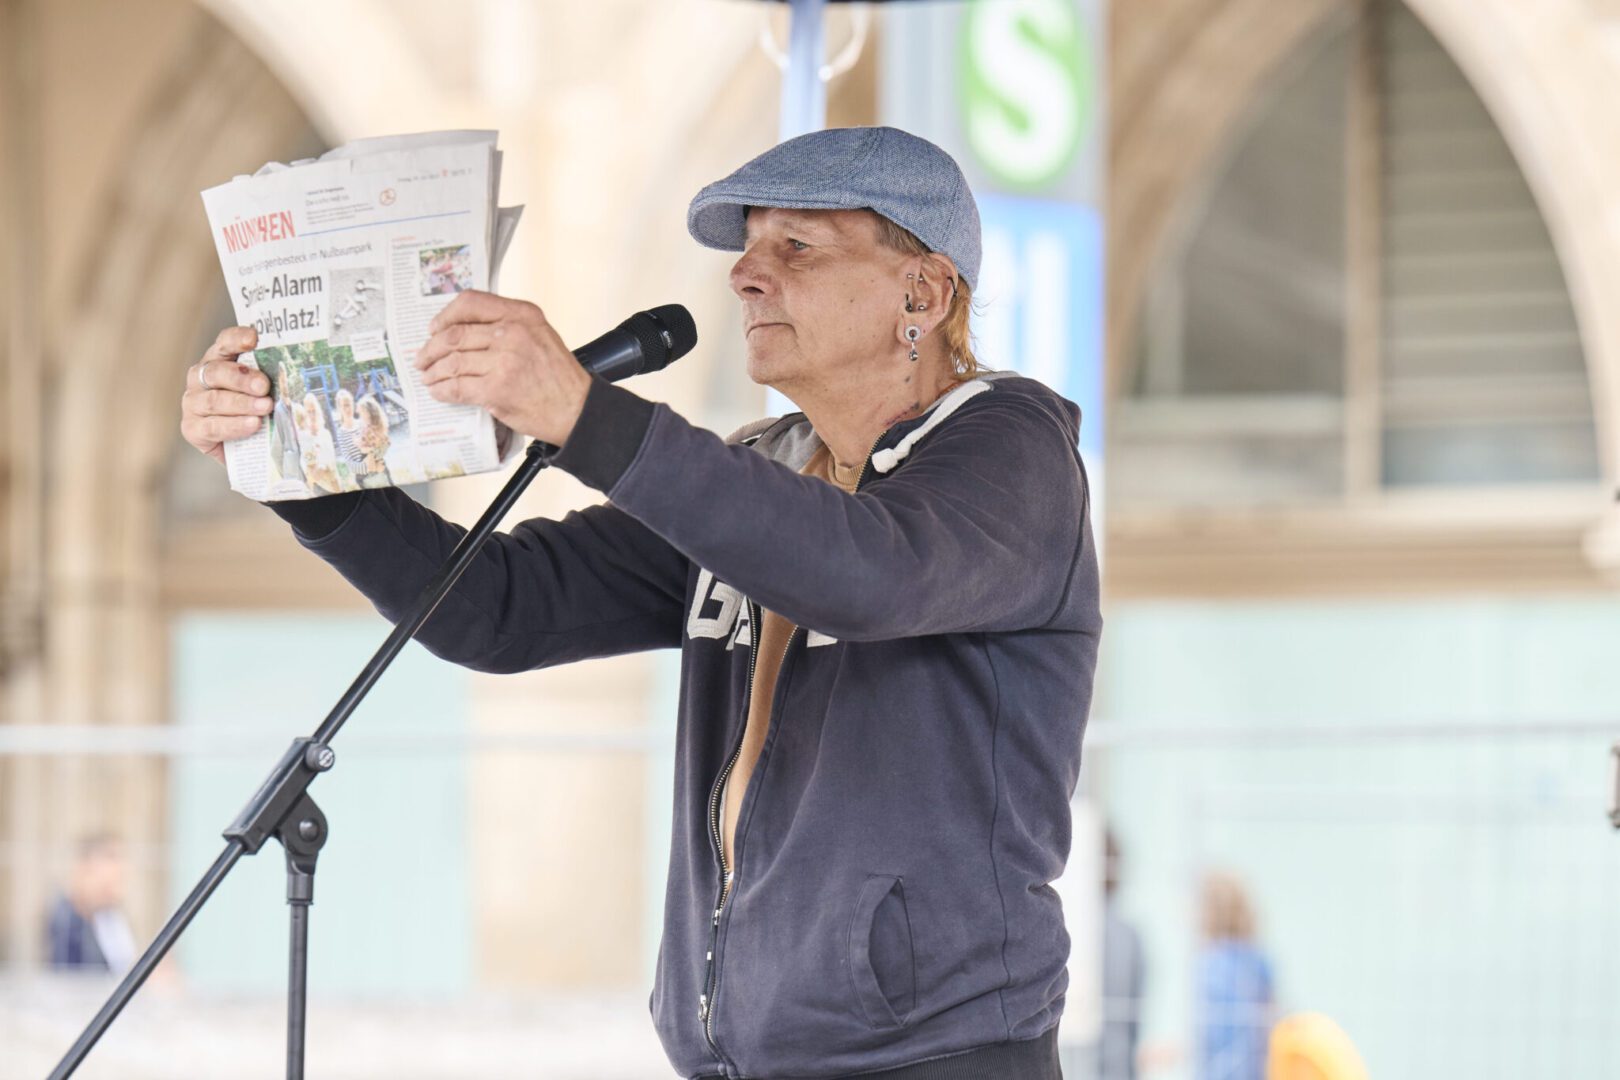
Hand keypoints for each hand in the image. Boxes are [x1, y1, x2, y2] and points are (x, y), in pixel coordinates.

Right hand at [180, 326, 270, 464]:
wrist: (245, 451)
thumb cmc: (258, 413)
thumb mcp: (265, 393)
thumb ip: (273, 380)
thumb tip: (297, 373)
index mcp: (219, 361)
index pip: (224, 343)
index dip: (237, 338)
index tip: (253, 338)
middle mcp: (201, 378)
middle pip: (216, 371)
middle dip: (241, 377)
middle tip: (264, 386)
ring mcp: (193, 403)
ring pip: (214, 400)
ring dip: (241, 404)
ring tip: (265, 407)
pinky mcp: (192, 428)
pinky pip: (212, 426)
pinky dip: (234, 425)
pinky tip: (252, 425)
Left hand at [414, 291, 591, 445]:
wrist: (577, 409)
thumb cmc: (558, 376)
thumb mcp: (540, 335)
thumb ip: (508, 325)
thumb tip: (464, 329)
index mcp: (522, 314)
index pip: (471, 302)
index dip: (445, 315)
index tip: (435, 328)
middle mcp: (513, 333)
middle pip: (454, 334)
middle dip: (431, 348)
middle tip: (422, 358)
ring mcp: (504, 361)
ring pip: (452, 361)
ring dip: (434, 371)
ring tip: (429, 377)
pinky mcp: (497, 390)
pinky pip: (457, 387)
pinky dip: (442, 390)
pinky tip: (439, 392)